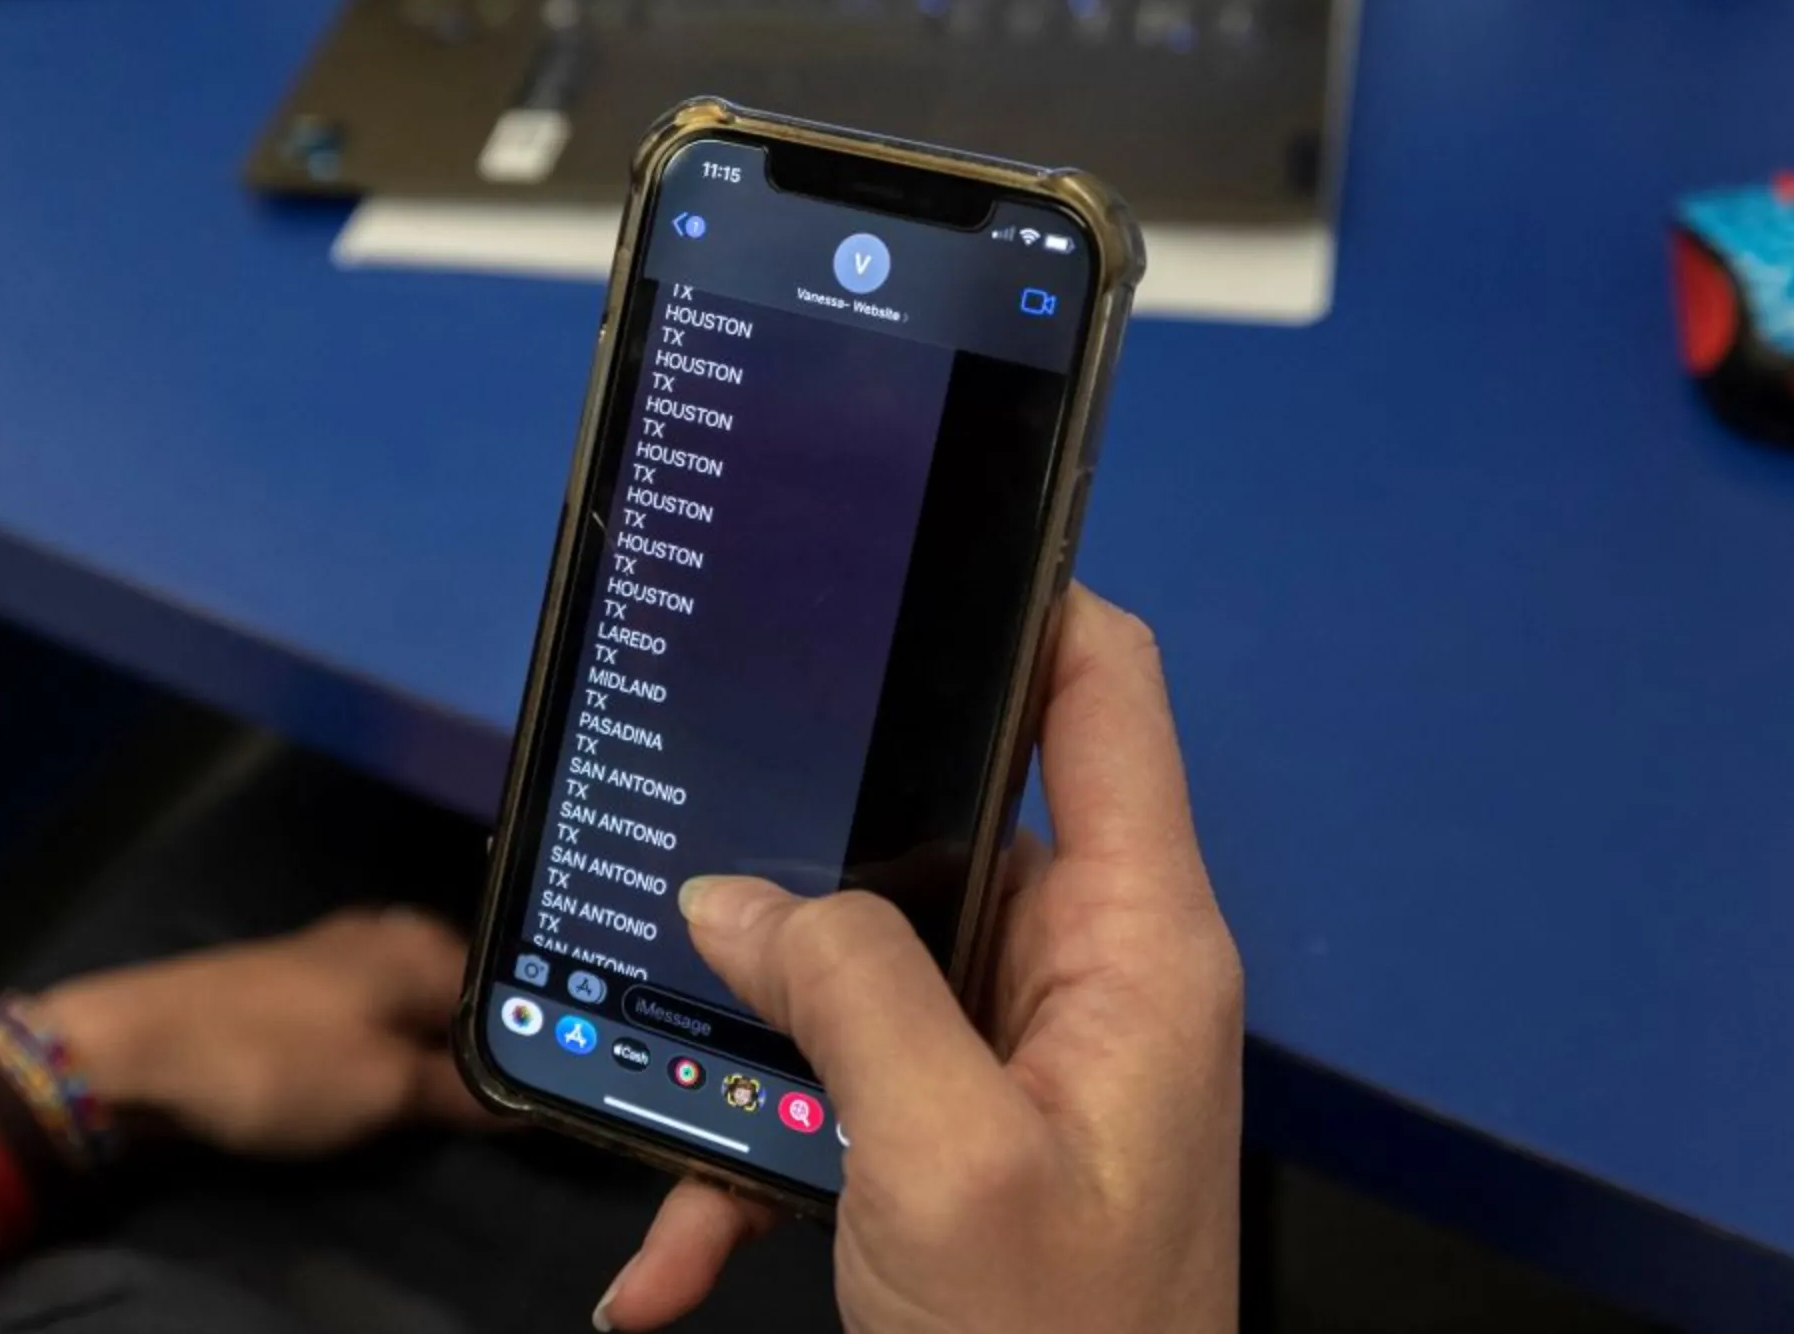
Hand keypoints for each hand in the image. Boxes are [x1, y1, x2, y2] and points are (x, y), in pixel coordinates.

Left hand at [36, 907, 493, 1158]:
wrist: (135, 1050)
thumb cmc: (275, 1064)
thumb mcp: (384, 1091)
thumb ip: (465, 1090)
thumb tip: (534, 1099)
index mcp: (426, 944)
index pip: (512, 994)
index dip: (533, 1045)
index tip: (541, 1094)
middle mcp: (391, 932)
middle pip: (463, 995)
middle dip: (479, 1047)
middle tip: (489, 1107)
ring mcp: (339, 950)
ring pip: (416, 1003)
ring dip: (430, 1048)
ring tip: (435, 1101)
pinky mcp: (296, 979)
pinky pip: (372, 1011)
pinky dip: (386, 1043)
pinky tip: (378, 1077)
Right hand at [597, 585, 1245, 1332]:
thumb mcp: (944, 1159)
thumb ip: (847, 993)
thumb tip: (737, 901)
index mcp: (1137, 946)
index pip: (1103, 694)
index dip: (1024, 597)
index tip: (909, 546)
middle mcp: (1085, 980)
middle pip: (938, 832)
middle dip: (805, 866)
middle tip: (685, 866)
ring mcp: (1017, 1061)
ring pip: (857, 975)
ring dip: (750, 1043)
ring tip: (655, 1094)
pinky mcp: (959, 1138)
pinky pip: (839, 1099)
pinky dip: (751, 1161)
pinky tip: (670, 1247)